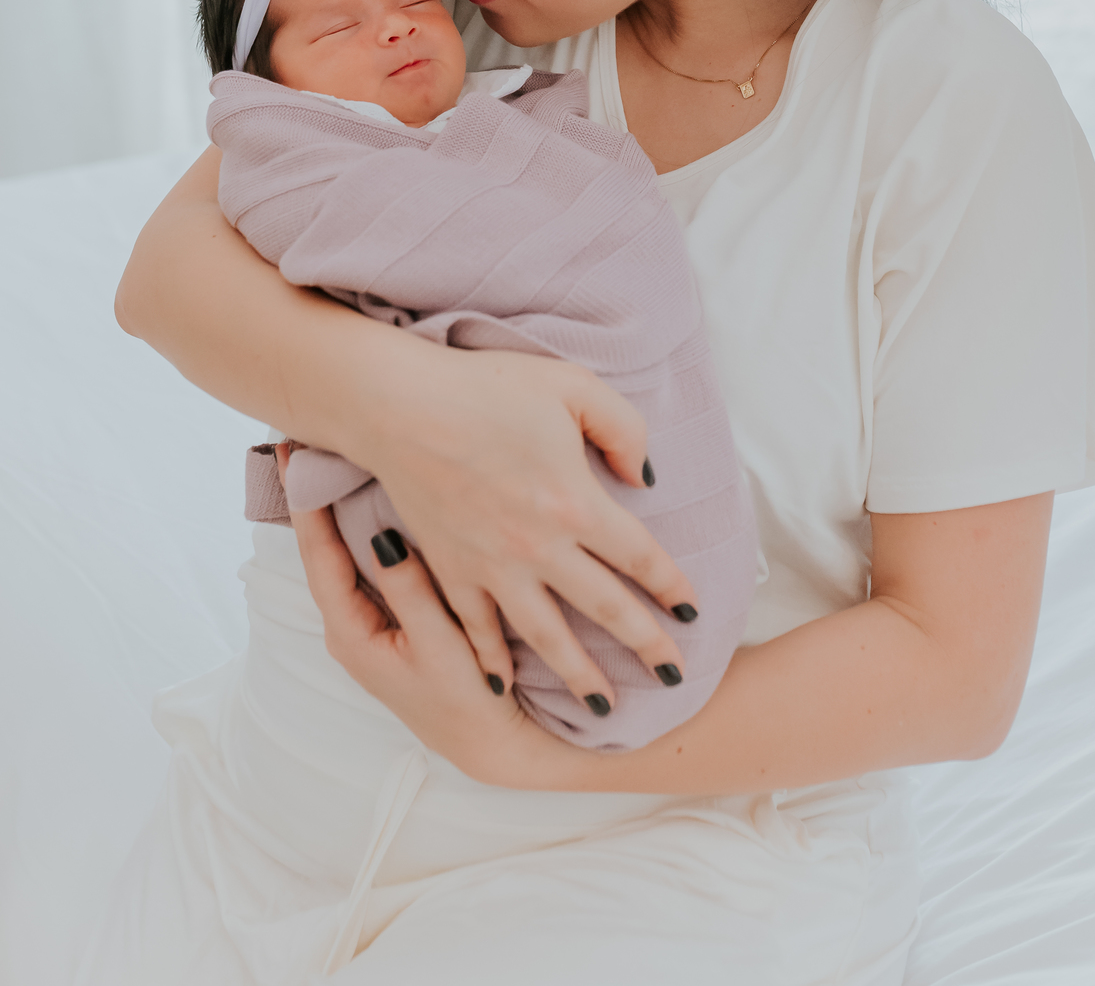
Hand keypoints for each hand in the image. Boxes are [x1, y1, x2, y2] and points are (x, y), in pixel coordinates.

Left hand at [284, 450, 588, 789]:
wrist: (495, 745)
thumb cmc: (470, 701)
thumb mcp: (440, 646)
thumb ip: (409, 591)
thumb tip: (379, 533)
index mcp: (352, 634)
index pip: (319, 556)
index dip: (306, 505)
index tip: (297, 457)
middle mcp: (352, 627)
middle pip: (325, 550)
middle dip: (317, 498)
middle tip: (310, 442)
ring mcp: (371, 624)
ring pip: (347, 554)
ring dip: (340, 509)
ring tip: (333, 457)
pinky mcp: (393, 619)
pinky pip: (370, 563)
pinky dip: (366, 527)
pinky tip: (375, 497)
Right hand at [361, 348, 697, 708]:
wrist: (402, 406)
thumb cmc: (488, 388)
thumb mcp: (574, 388)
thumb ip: (624, 430)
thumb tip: (645, 478)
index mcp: (576, 502)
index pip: (640, 556)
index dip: (671, 587)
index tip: (693, 612)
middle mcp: (540, 546)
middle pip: (605, 607)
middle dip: (645, 645)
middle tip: (674, 677)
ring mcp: (493, 565)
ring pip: (547, 634)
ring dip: (579, 674)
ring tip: (603, 706)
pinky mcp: (451, 568)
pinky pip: (477, 627)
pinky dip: (492, 658)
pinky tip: (505, 683)